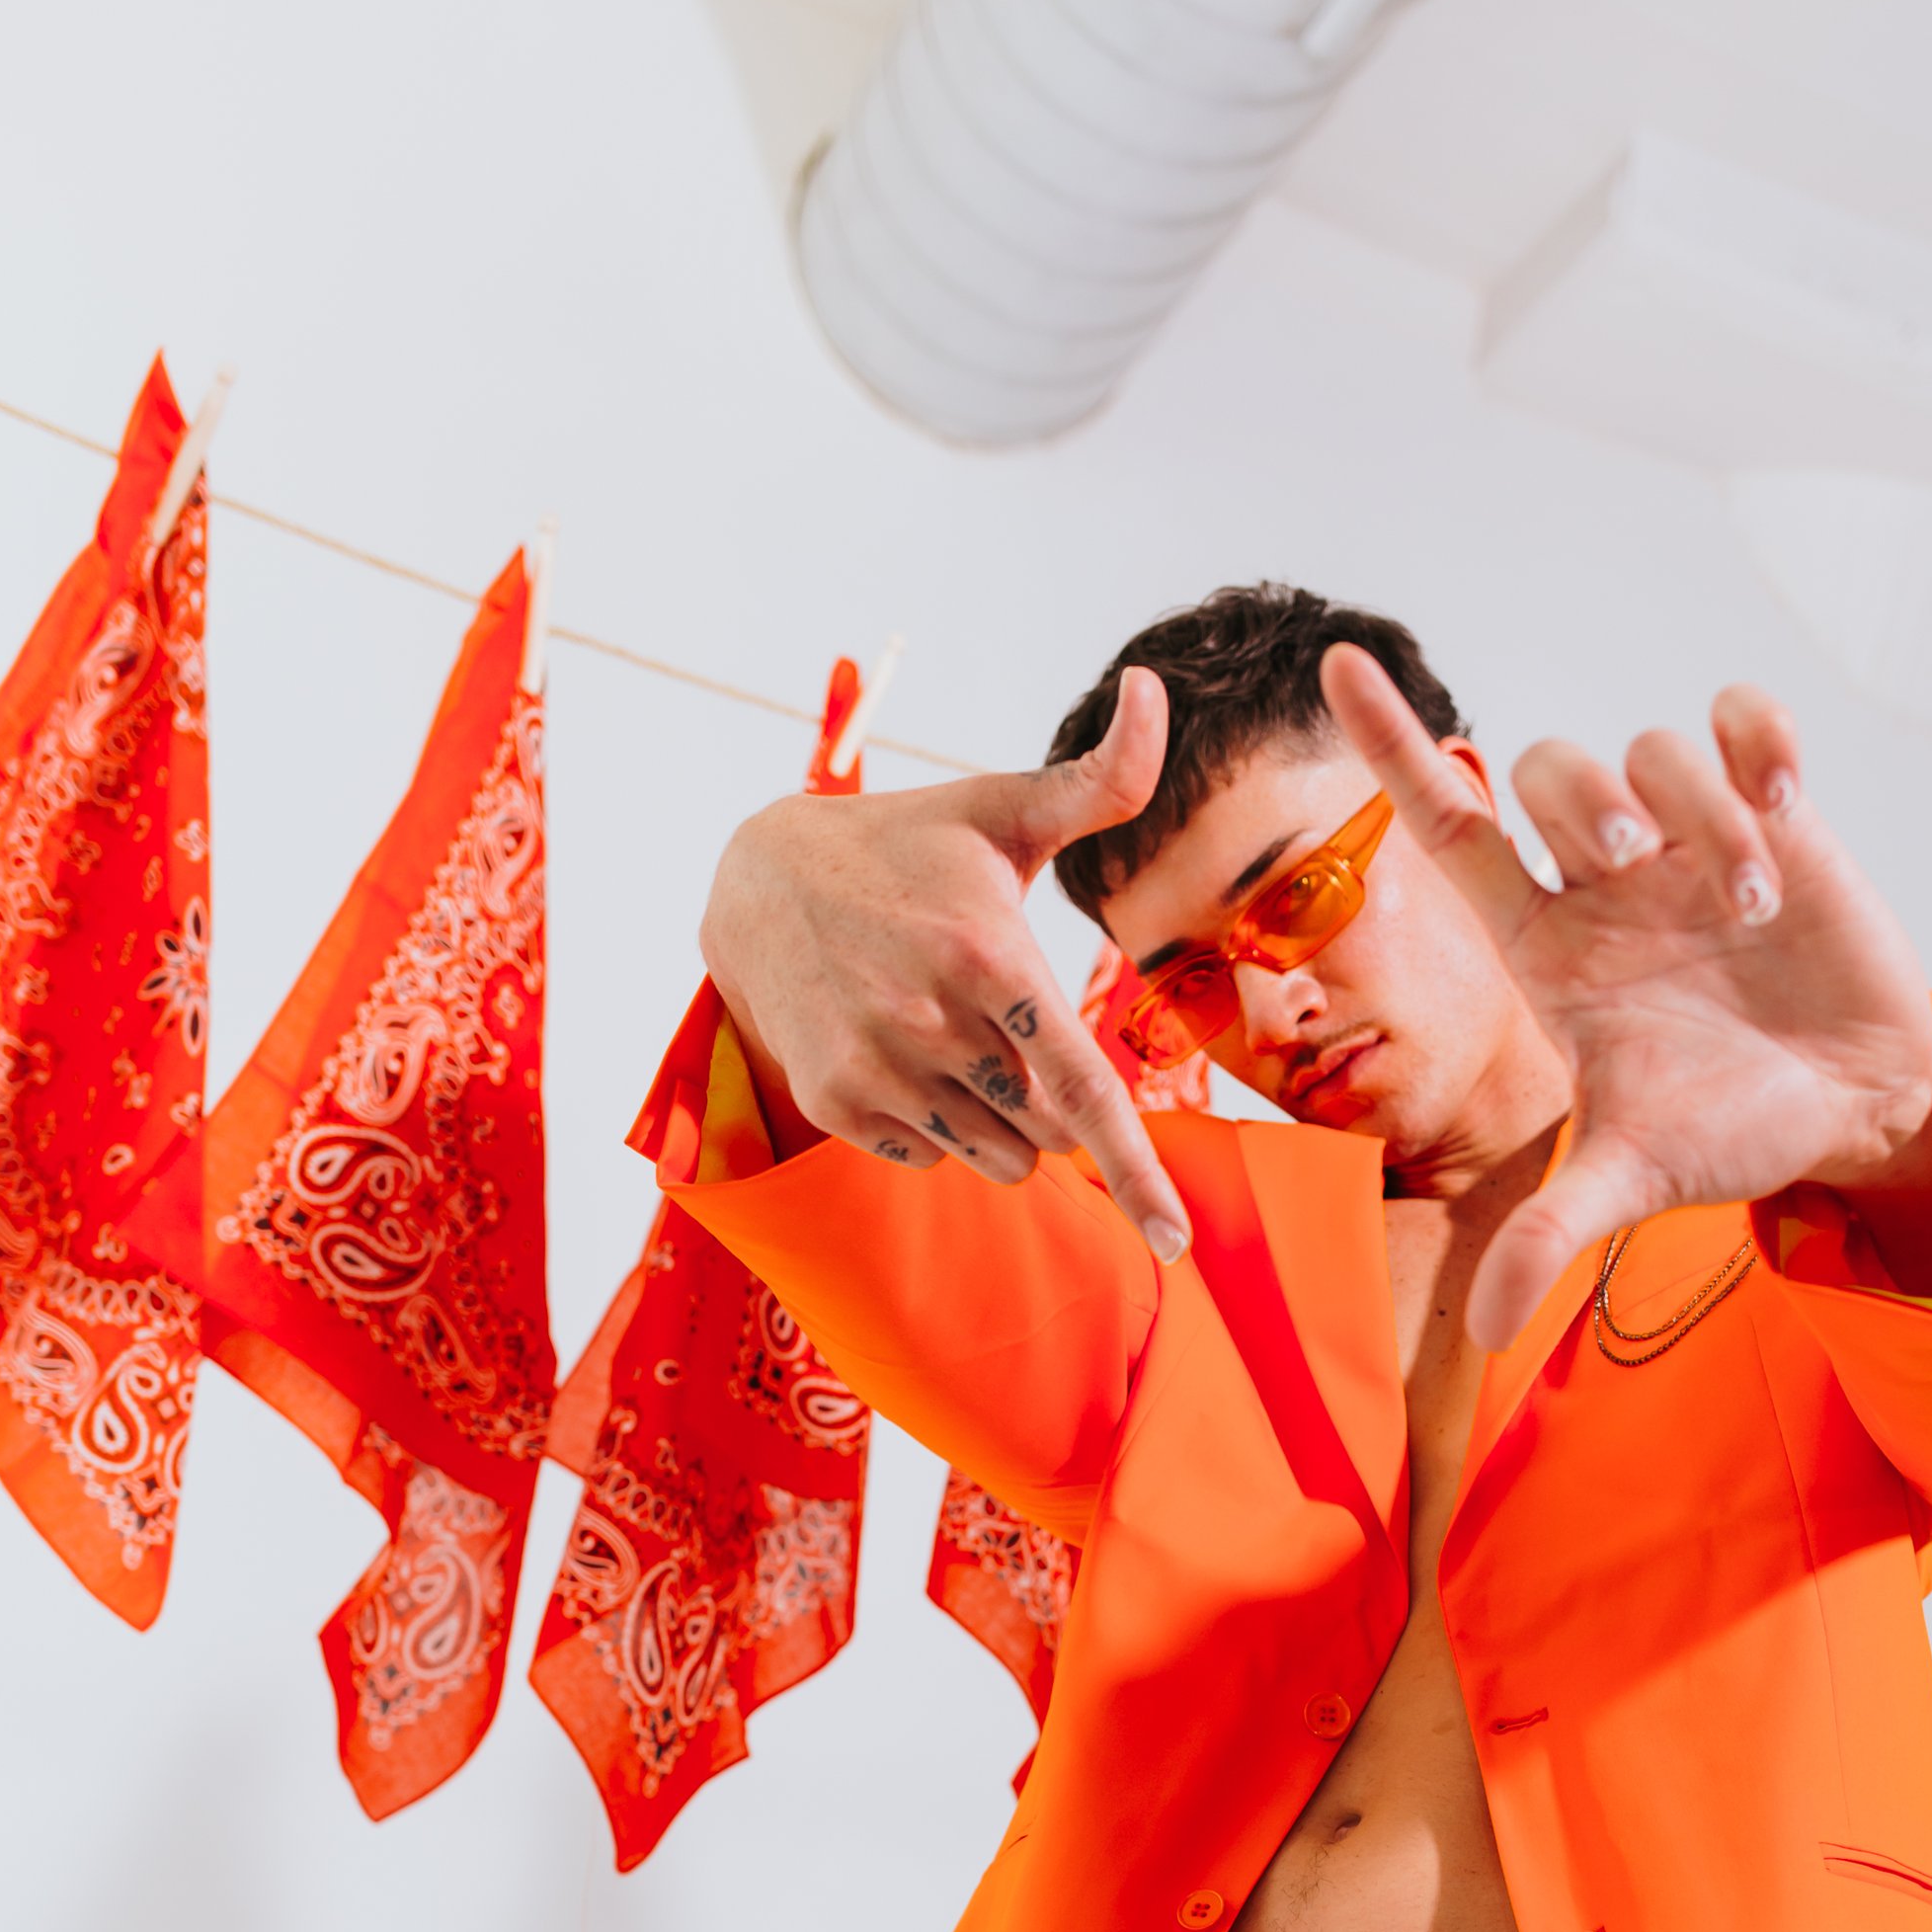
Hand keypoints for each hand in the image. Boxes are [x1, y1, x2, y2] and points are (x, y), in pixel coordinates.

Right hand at [698, 667, 1191, 1261]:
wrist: (757, 882)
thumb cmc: (908, 846)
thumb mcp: (1000, 808)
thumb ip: (1101, 777)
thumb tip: (1160, 691)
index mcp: (989, 959)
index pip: (1083, 1091)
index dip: (1135, 1171)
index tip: (1174, 1241)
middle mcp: (933, 1026)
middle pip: (1050, 1130)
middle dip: (1058, 1103)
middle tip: (1011, 1028)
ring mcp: (880, 1072)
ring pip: (998, 1155)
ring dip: (1004, 1118)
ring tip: (955, 1034)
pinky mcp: (839, 1105)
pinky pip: (935, 1157)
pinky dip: (945, 1124)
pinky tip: (908, 1051)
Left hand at [1321, 648, 1931, 1353]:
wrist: (1853, 1109)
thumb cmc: (1729, 1131)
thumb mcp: (1634, 1178)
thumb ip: (1552, 1232)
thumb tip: (1486, 1328)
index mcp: (1548, 946)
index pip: (1450, 825)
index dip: (1391, 747)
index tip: (1339, 664)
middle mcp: (1605, 881)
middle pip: (1547, 767)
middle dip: (1582, 802)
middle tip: (1631, 869)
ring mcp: (1688, 840)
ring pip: (1650, 748)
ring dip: (1695, 814)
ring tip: (1749, 908)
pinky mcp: (1776, 812)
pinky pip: (1739, 719)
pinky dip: (1755, 738)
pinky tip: (1782, 797)